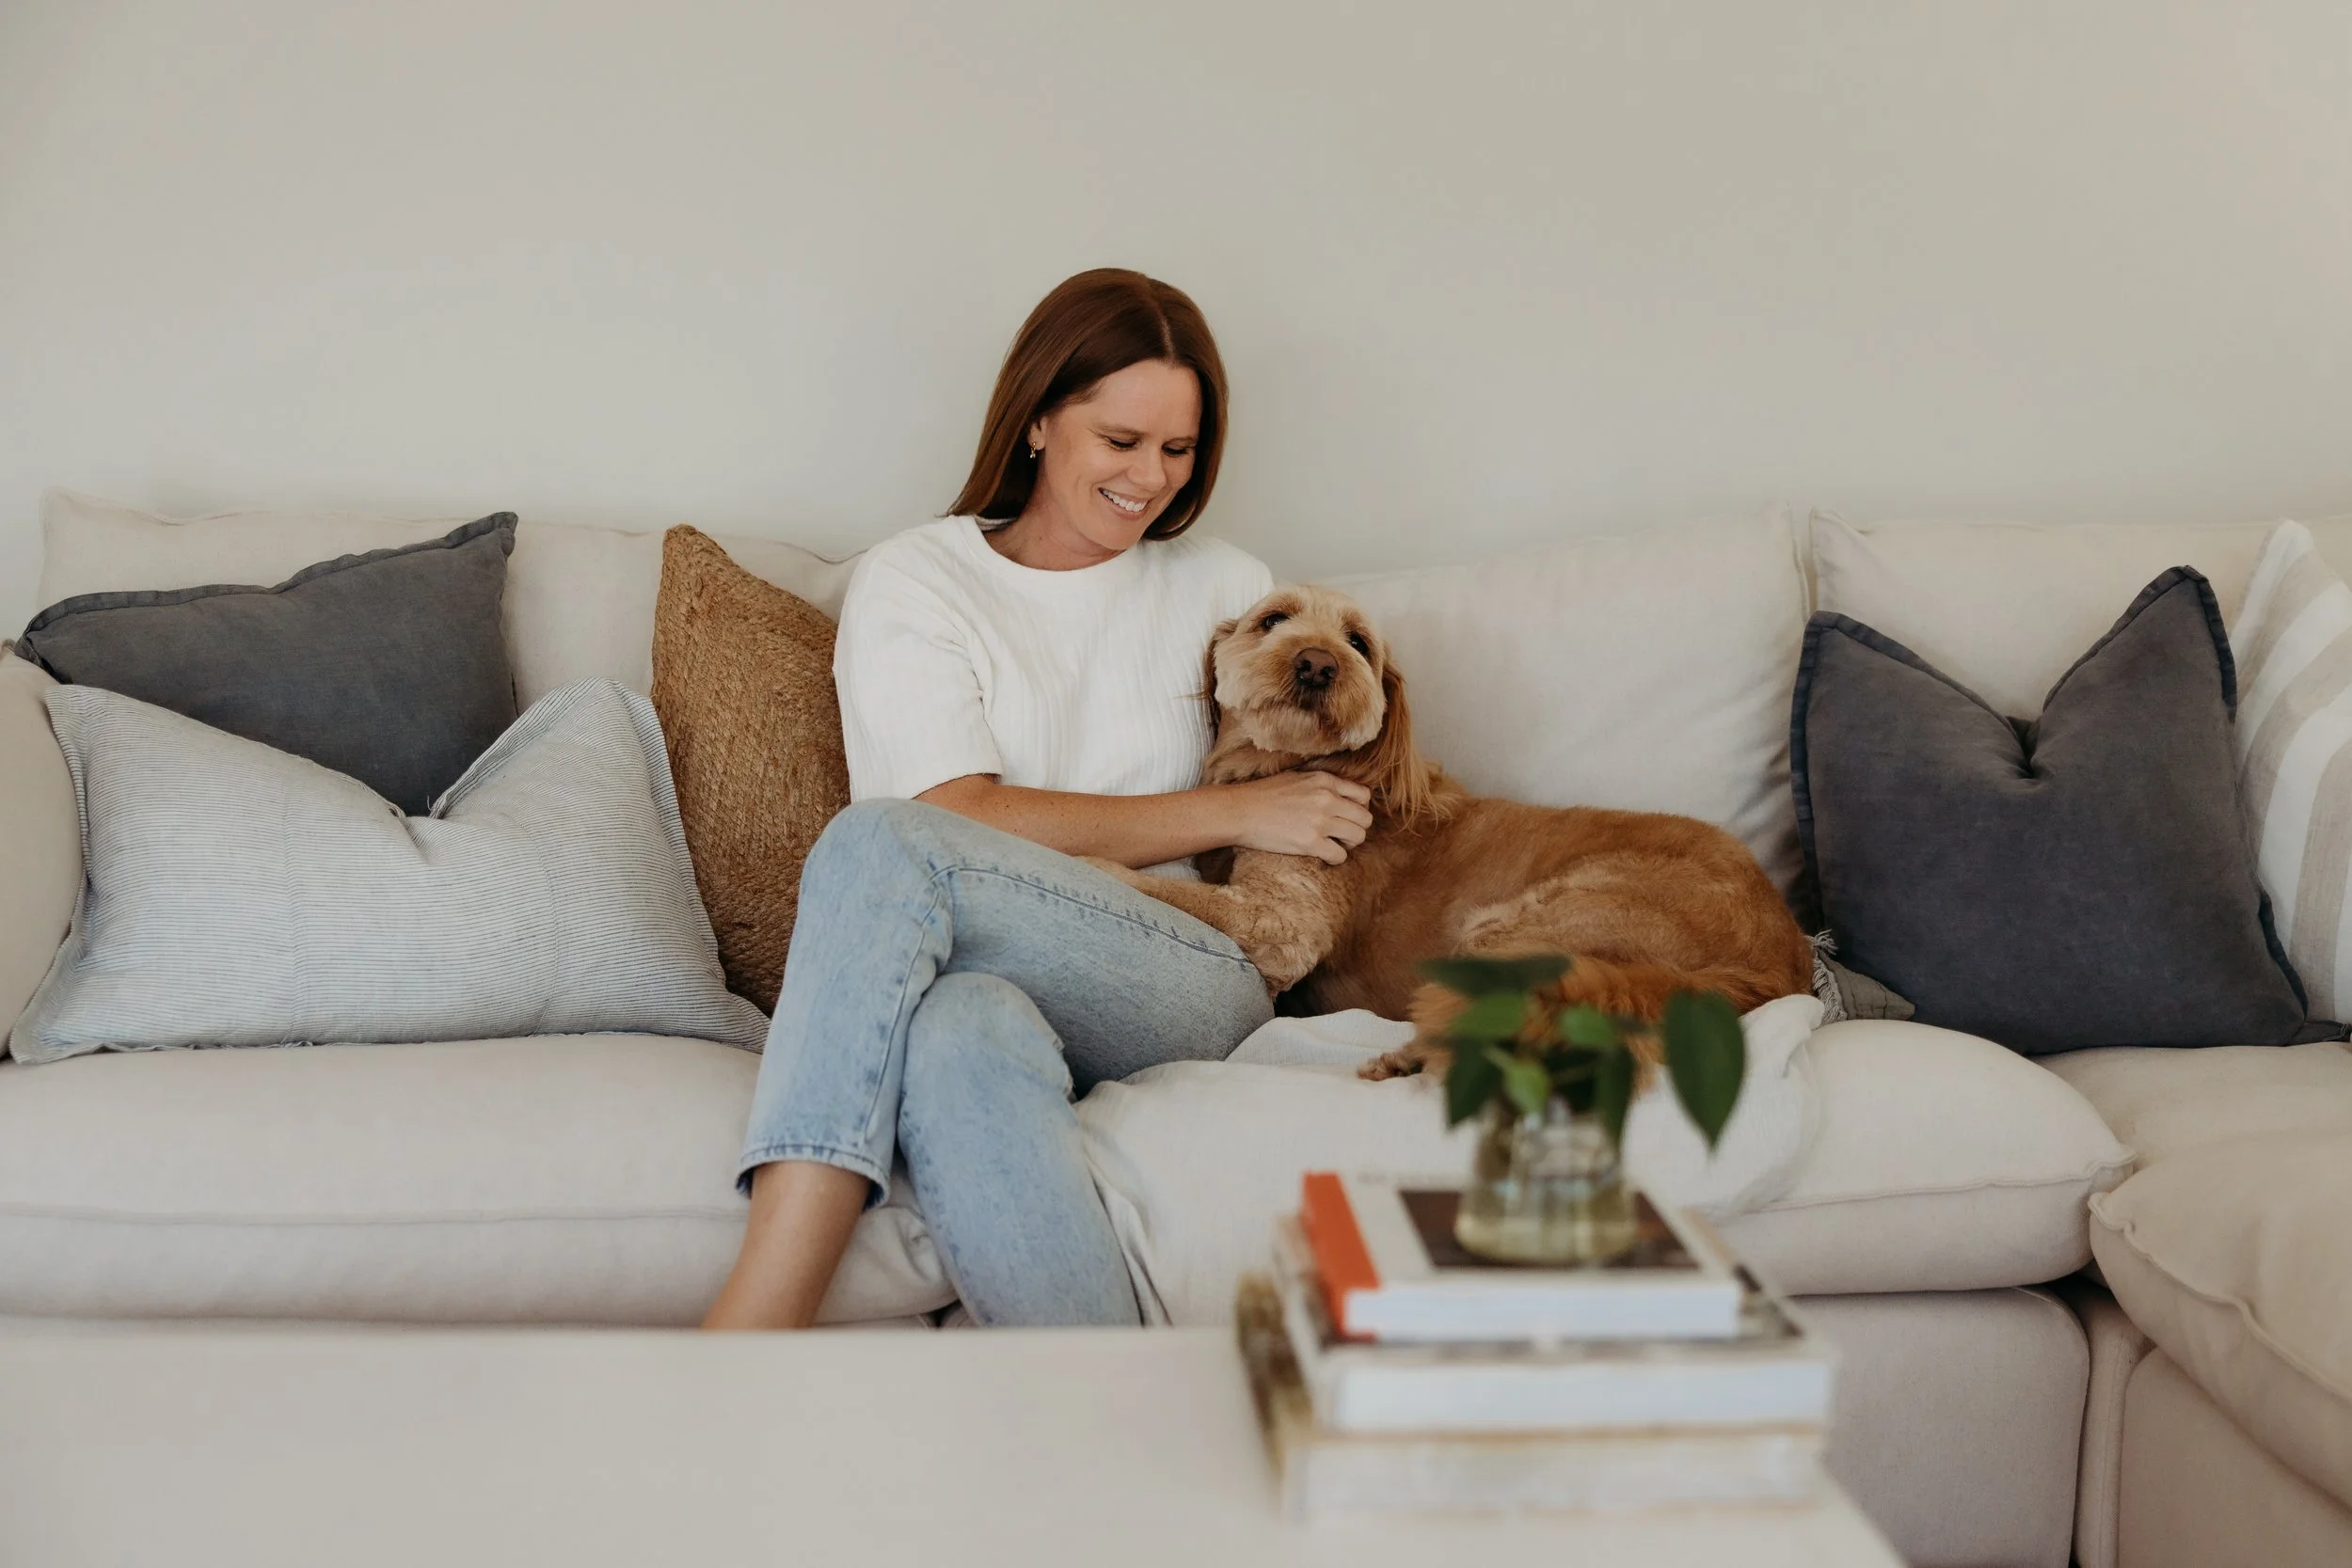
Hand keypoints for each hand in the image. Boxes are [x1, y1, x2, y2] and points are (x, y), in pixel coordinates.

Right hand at [1225, 770, 1373, 864]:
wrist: (1240, 811)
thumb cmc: (1263, 795)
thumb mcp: (1297, 778)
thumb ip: (1321, 785)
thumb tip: (1340, 795)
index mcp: (1324, 781)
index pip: (1363, 796)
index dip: (1359, 809)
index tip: (1346, 817)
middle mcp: (1327, 799)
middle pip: (1365, 819)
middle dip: (1356, 829)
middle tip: (1341, 834)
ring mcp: (1320, 821)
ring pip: (1358, 838)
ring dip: (1348, 844)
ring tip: (1333, 844)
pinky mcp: (1310, 843)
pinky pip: (1340, 856)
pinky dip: (1334, 858)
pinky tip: (1322, 854)